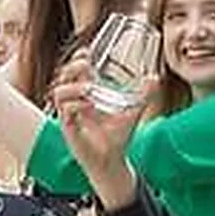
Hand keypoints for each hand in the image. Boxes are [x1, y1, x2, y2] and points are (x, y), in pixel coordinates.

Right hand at [48, 54, 151, 208]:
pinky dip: (76, 105)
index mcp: (86, 95)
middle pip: (63, 78)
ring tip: (88, 88)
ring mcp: (70, 115)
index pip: (75, 72)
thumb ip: (143, 95)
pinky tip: (90, 105)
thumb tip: (155, 78)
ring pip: (59, 92)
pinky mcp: (69, 128)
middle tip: (85, 65)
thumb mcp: (132, 111)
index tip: (87, 52)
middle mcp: (75, 102)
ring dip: (73, 87)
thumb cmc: (117, 137)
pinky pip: (65, 112)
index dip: (77, 60)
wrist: (113, 162)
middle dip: (72, 68)